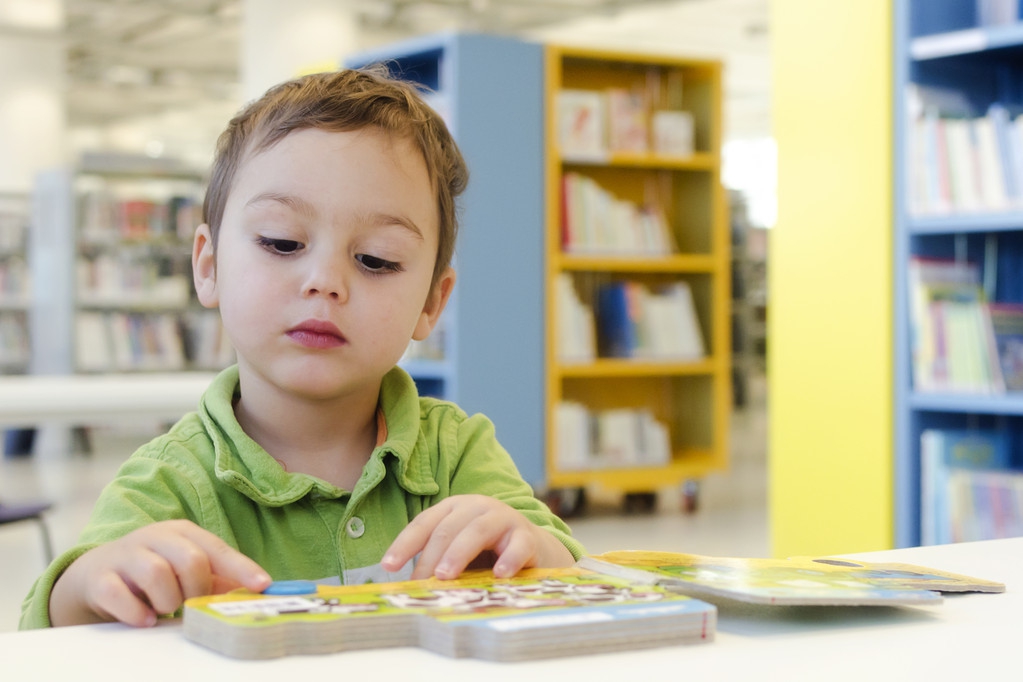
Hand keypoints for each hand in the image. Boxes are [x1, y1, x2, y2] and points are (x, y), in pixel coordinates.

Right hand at [49, 520, 270, 627]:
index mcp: (182, 533)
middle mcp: (154, 538)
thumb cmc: (153, 571)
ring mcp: (125, 556)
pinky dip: (136, 611)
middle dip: (196, 588)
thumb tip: (256, 590)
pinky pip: (119, 594)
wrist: (96, 575)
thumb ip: (218, 579)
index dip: (241, 568)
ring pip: (156, 573)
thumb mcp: (185, 570)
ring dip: (168, 600)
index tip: (262, 585)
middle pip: (190, 559)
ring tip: (166, 609)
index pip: (217, 549)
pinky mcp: (100, 578)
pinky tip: (145, 620)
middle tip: (189, 602)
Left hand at [381, 494, 574, 579]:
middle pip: (448, 529)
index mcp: (454, 509)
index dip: (405, 544)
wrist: (533, 551)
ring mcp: (503, 518)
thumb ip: (438, 564)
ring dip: (459, 553)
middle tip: (422, 582)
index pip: (424, 524)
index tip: (389, 566)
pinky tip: (499, 574)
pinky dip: (508, 559)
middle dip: (430, 556)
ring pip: (477, 531)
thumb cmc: (487, 553)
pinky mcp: (527, 536)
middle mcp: (476, 507)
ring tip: (446, 576)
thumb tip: (410, 589)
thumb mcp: (459, 554)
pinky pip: (517, 545)